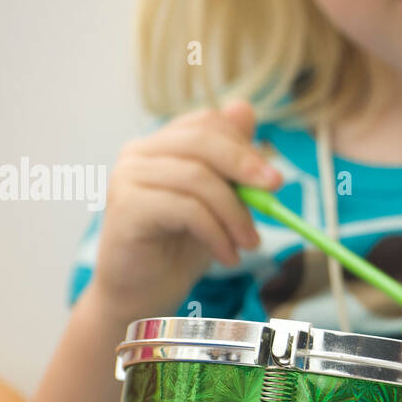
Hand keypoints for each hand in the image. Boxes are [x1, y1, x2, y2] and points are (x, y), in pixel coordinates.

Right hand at [90, 100, 281, 320]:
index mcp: (160, 145)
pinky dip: (216, 233)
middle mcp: (138, 153)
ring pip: (197, 178)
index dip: (244, 146)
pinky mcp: (127, 208)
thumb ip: (228, 161)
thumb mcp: (216, 201)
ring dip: (234, 213)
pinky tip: (227, 256)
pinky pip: (186, 209)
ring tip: (249, 243)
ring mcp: (127, 178)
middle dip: (245, 166)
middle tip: (274, 193)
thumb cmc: (179, 247)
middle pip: (201, 141)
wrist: (143, 294)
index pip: (206, 123)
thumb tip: (244, 107)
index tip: (273, 180)